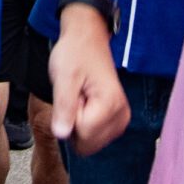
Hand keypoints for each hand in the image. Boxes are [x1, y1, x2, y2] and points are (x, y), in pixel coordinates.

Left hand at [46, 17, 129, 154]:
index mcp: (111, 105)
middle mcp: (121, 116)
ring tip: (81, 97)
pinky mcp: (117, 120)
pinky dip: (86, 123)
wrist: (88, 40)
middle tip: (76, 96)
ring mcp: (121, 120)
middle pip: (87, 143)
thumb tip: (61, 135)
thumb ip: (63, 107)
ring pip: (90, 143)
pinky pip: (95, 137)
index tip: (73, 93)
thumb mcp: (64, 78)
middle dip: (75, 123)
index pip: (81, 135)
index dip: (69, 116)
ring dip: (79, 123)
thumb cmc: (75, 54)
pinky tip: (87, 103)